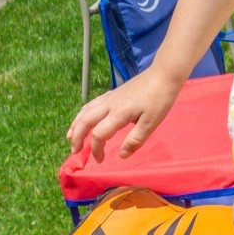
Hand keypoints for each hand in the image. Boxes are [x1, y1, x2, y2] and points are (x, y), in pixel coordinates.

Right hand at [67, 67, 182, 160]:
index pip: (98, 134)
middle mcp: (109, 104)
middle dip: (77, 137)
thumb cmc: (159, 99)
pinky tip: (83, 117)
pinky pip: (92, 104)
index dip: (96, 149)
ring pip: (86, 110)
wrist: (163, 74)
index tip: (100, 160)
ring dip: (76, 124)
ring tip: (70, 136)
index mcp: (118, 114)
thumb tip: (121, 155)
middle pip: (85, 121)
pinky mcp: (113, 92)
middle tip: (74, 151)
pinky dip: (83, 113)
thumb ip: (135, 139)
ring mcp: (110, 97)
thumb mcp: (151, 122)